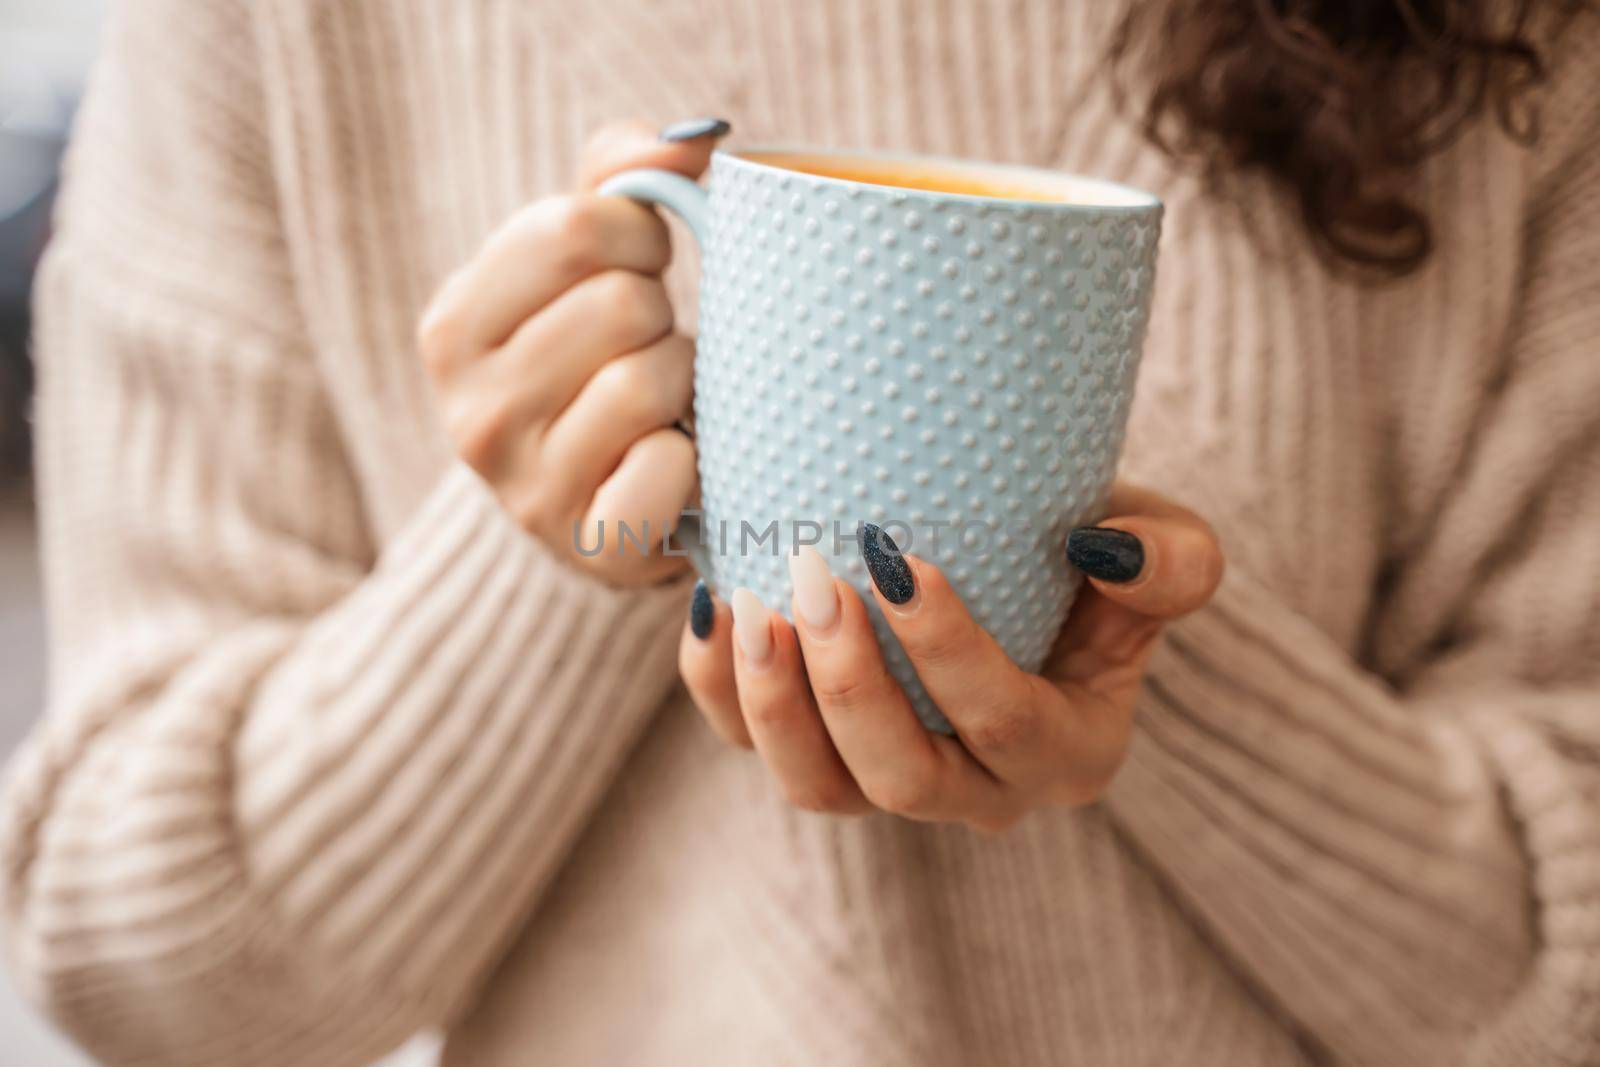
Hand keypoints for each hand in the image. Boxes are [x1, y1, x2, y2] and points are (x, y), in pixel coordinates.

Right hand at [418, 119, 724, 585]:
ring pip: (646, 383)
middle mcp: (470, 412)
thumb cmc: (605, 360)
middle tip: (648, 348)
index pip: (574, 228)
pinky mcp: (589, 547)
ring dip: (684, 384)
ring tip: (665, 402)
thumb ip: (624, 174)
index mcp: (454, 328)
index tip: (640, 268)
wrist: (612, 504)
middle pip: (619, 305)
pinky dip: (692, 460)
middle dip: (660, 316)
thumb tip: (694, 136)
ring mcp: (525, 490)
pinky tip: (673, 462)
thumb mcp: (591, 260)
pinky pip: (667, 470)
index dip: (641, 235)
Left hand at [678, 484, 1224, 829]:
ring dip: (775, 704)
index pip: (1006, 724)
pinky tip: (711, 607)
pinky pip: (759, 750)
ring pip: (822, 789)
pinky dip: (721, 692)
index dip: (949, 654)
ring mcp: (893, 782)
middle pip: (904, 779)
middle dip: (849, 686)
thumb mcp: (1165, 547)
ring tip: (749, 604)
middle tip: (814, 577)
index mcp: (1069, 751)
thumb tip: (1098, 549)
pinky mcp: (823, 753)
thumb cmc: (1093, 555)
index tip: (899, 558)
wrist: (1024, 558)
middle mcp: (981, 791)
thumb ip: (1172, 561)